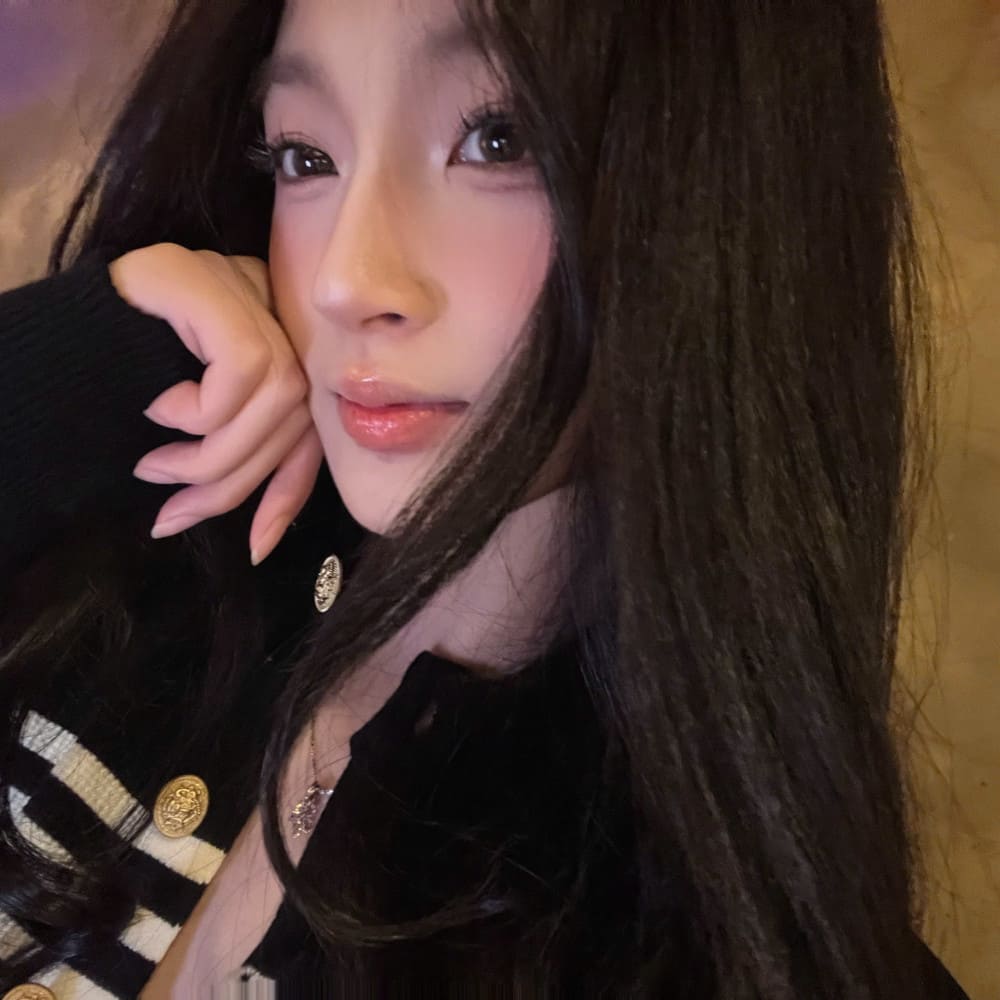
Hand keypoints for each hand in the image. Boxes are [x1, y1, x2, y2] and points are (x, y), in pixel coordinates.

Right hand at [110, 243, 321, 564]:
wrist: (55, 327)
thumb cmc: (118, 382)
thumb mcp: (190, 430)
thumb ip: (236, 455)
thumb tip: (263, 539)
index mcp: (276, 343)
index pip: (308, 429)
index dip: (287, 494)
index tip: (257, 548)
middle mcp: (275, 309)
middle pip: (295, 419)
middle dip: (233, 483)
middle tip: (173, 512)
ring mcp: (250, 289)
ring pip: (278, 398)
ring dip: (212, 455)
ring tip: (156, 467)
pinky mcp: (217, 286)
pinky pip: (241, 369)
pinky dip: (202, 410)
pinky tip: (159, 408)